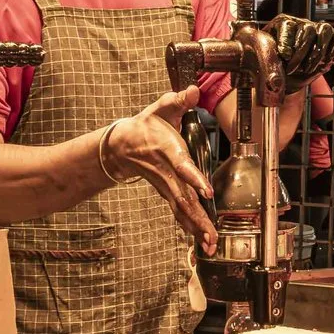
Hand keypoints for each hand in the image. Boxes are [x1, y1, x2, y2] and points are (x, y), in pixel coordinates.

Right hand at [109, 88, 215, 252]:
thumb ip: (178, 100)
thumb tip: (193, 90)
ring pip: (182, 209)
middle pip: (183, 198)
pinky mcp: (167, 193)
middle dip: (198, 217)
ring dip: (196, 227)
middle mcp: (167, 173)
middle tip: (212, 235)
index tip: (206, 190)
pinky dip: (190, 226)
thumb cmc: (147, 125)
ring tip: (210, 243)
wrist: (122, 145)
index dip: (193, 177)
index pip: (181, 165)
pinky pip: (180, 212)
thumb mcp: (161, 108)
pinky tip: (202, 240)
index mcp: (168, 151)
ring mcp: (166, 186)